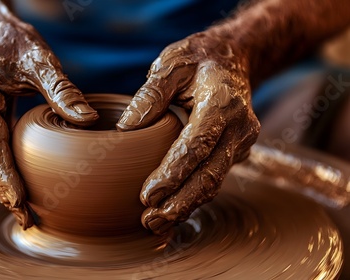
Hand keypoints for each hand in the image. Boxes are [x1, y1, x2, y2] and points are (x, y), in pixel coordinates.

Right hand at [0, 6, 97, 228]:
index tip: (20, 203)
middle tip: (28, 219)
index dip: (4, 177)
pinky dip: (1, 169)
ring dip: (2, 184)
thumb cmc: (10, 40)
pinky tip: (18, 187)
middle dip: (4, 190)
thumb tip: (87, 120)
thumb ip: (61, 89)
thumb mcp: (39, 58)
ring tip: (26, 212)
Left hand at [117, 31, 259, 233]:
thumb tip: (126, 129)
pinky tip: (172, 209)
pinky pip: (214, 177)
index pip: (196, 146)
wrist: (234, 59)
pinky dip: (193, 196)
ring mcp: (241, 143)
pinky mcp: (235, 152)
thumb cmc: (198, 59)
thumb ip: (150, 94)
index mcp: (223, 104)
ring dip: (186, 206)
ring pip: (213, 182)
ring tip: (155, 223)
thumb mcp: (172, 64)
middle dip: (179, 203)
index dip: (173, 174)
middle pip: (209, 175)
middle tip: (149, 221)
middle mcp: (239, 128)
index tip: (146, 195)